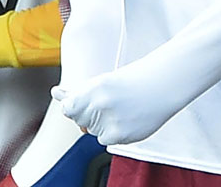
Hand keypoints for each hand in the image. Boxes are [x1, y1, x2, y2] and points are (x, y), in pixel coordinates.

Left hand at [53, 74, 176, 145]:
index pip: (68, 108)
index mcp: (95, 88)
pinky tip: (128, 119)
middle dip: (90, 115)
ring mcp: (111, 121)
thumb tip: (56, 93)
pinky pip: (105, 140)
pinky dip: (114, 132)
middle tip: (111, 103)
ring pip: (93, 131)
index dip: (76, 108)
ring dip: (103, 124)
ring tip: (123, 108)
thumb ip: (78, 92)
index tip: (87, 103)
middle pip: (80, 121)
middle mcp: (101, 104)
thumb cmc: (134, 81)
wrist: (165, 84)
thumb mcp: (103, 81)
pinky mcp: (121, 135)